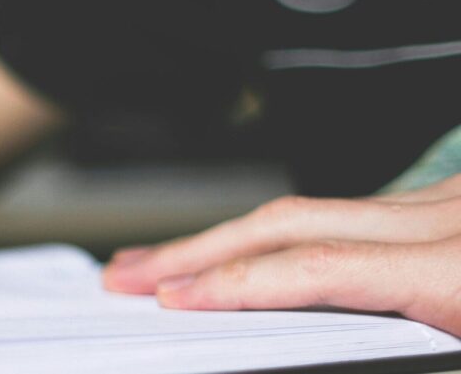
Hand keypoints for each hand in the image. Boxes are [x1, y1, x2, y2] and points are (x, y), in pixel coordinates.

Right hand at [103, 176, 460, 335]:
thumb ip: (402, 355)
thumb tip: (303, 348)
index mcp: (458, 271)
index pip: (316, 268)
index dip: (232, 283)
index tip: (169, 299)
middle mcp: (446, 220)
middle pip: (288, 221)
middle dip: (196, 248)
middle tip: (129, 271)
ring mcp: (445, 201)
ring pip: (307, 208)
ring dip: (228, 236)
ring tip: (169, 261)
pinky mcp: (446, 200)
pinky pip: (345, 209)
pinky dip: (282, 231)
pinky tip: (247, 247)